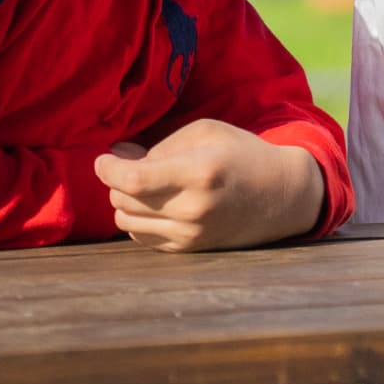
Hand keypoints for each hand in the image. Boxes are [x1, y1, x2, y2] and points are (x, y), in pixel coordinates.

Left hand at [95, 118, 324, 252]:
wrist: (280, 196)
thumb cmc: (241, 154)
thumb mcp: (205, 133)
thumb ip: (159, 146)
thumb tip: (116, 156)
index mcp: (198, 173)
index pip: (133, 180)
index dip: (107, 170)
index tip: (102, 159)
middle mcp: (192, 209)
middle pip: (123, 202)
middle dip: (117, 182)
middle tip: (130, 166)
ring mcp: (190, 235)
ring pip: (126, 223)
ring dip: (126, 203)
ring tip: (145, 186)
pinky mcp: (188, 250)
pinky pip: (141, 238)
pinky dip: (139, 219)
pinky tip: (157, 204)